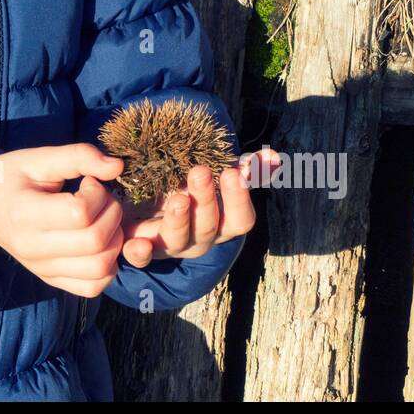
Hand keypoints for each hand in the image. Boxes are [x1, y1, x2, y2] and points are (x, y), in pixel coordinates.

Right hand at [0, 143, 127, 297]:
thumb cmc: (10, 177)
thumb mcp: (38, 158)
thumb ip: (77, 156)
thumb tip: (117, 166)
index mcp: (24, 214)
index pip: (79, 214)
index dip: (97, 194)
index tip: (88, 182)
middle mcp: (32, 249)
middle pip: (95, 242)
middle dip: (111, 214)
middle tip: (100, 199)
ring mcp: (42, 269)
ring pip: (100, 268)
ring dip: (114, 240)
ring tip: (100, 220)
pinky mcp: (50, 280)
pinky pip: (93, 287)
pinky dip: (107, 267)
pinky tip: (99, 242)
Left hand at [118, 148, 280, 267]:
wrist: (146, 203)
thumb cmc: (189, 186)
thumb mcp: (215, 174)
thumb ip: (246, 168)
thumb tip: (275, 156)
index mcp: (221, 222)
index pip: (240, 220)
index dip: (239, 198)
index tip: (234, 171)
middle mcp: (199, 238)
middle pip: (209, 227)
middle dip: (206, 200)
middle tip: (200, 171)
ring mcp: (170, 245)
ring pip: (179, 240)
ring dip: (179, 220)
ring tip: (177, 198)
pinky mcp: (141, 248)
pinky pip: (140, 257)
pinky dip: (139, 253)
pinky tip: (138, 244)